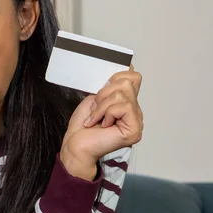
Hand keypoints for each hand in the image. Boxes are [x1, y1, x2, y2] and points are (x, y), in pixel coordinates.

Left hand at [60, 65, 143, 179]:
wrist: (75, 144)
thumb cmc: (82, 126)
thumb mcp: (96, 98)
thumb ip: (113, 85)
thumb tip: (128, 68)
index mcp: (127, 103)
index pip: (134, 78)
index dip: (116, 77)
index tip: (100, 92)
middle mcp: (134, 112)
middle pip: (128, 82)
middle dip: (105, 93)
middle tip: (96, 109)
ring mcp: (137, 121)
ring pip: (123, 94)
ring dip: (103, 106)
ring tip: (96, 119)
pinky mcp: (135, 130)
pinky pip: (124, 107)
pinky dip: (107, 113)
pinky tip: (103, 125)